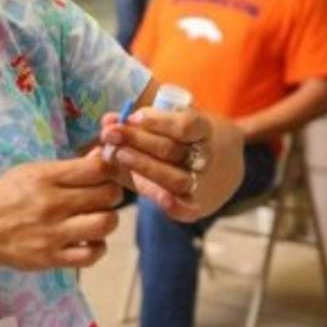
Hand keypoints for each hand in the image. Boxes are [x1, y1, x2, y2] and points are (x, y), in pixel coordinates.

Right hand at [0, 149, 121, 270]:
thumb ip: (68, 167)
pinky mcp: (52, 258)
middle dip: (112, 193)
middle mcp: (51, 204)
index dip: (109, 168)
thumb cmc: (8, 197)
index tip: (105, 173)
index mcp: (45, 178)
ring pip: (105, 223)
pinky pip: (92, 254)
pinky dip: (98, 246)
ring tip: (98, 218)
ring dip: (108, 219)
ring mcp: (53, 233)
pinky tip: (89, 240)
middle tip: (103, 197)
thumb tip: (101, 155)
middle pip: (107, 194)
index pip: (97, 168)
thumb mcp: (31, 172)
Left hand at [101, 107, 242, 222]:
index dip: (157, 121)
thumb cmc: (182, 141)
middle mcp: (206, 157)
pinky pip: (185, 209)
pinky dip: (171, 205)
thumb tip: (108, 120)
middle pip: (171, 150)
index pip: (186, 125)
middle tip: (109, 134)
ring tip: (118, 155)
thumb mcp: (169, 124)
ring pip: (174, 178)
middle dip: (136, 140)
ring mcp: (201, 184)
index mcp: (204, 130)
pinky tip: (150, 196)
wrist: (218, 168)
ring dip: (143, 166)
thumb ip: (138, 123)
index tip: (131, 117)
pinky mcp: (195, 206)